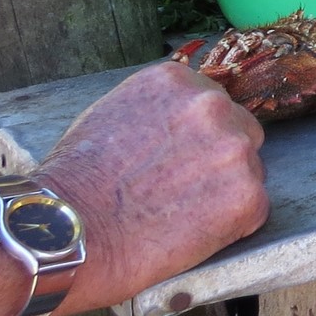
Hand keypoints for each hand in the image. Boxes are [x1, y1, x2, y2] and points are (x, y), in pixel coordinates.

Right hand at [37, 62, 267, 313]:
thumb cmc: (74, 183)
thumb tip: (177, 121)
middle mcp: (212, 105)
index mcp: (178, 81)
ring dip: (225, 192)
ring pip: (249, 171)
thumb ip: (156, 110)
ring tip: (178, 215)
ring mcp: (234, 149)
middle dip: (218, 160)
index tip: (178, 160)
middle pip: (240, 132)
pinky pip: (252, 211)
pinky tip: (189, 234)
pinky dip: (229, 227)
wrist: (63, 232)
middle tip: (180, 191)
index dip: (198, 138)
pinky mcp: (248, 196)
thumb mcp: (112, 114)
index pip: (212, 105)